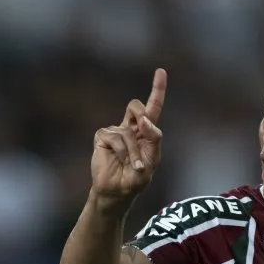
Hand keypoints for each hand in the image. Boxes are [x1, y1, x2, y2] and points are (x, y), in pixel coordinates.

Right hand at [91, 68, 165, 201]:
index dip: (157, 89)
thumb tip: (145, 121)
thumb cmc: (135, 179)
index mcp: (145, 132)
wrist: (117, 192)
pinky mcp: (102, 137)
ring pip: (129, 132)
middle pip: (137, 107)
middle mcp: (129, 127)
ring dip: (134, 151)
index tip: (161, 71)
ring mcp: (114, 131)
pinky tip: (122, 162)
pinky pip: (116, 138)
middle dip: (142, 115)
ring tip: (135, 166)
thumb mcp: (152, 161)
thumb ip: (153, 140)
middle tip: (143, 128)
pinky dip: (122, 152)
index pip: (152, 107)